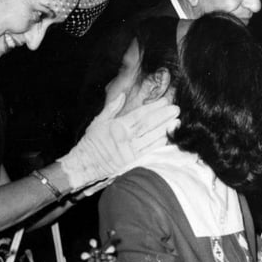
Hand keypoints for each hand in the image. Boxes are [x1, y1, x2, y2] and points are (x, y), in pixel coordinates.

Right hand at [58, 95, 179, 189]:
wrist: (85, 165)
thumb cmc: (90, 143)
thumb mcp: (98, 122)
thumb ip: (112, 108)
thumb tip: (122, 95)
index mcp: (117, 127)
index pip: (139, 115)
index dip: (154, 108)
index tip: (164, 101)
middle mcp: (125, 139)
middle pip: (149, 125)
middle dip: (164, 116)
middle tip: (176, 109)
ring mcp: (130, 152)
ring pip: (152, 138)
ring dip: (165, 130)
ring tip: (177, 122)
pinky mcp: (132, 162)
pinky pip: (149, 151)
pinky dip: (160, 144)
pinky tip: (168, 137)